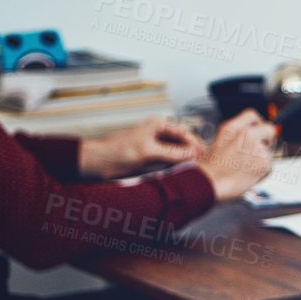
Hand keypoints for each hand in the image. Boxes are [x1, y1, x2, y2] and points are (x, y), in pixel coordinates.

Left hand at [78, 118, 204, 178]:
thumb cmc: (116, 151)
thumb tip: (193, 154)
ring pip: (176, 153)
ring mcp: (153, 147)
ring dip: (184, 161)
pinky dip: (175, 167)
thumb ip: (172, 153)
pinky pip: (168, 162)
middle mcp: (157, 135)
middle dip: (193, 152)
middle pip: (182, 143)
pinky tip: (181, 174)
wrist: (96, 163)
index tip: (205, 155)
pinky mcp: (149, 159)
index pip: (184, 133)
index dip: (196, 144)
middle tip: (204, 164)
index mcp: (157, 126)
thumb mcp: (148, 151)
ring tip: (195, 170)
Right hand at [195, 109, 276, 200]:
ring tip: (244, 168)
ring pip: (269, 151)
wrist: (210, 183)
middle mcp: (246, 134)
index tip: (259, 130)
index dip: (258, 123)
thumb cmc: (211, 168)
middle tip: (262, 148)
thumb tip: (253, 136)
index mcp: (232, 127)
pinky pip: (269, 166)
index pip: (252, 115)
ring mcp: (257, 147)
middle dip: (268, 138)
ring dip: (262, 159)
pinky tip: (248, 176)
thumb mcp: (219, 142)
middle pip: (269, 128)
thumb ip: (237, 136)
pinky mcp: (265, 162)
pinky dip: (262, 172)